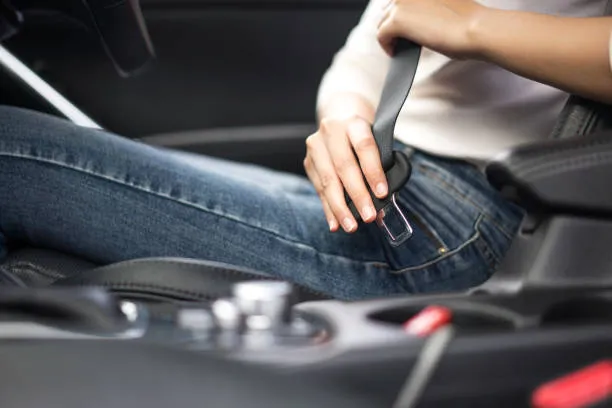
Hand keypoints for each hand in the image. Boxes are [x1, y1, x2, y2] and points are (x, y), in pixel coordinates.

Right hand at [304, 116, 387, 232]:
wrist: (339, 121)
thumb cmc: (363, 138)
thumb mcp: (376, 143)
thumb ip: (380, 170)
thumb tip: (382, 207)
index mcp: (353, 122)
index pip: (364, 147)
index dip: (373, 171)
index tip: (382, 194)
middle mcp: (331, 131)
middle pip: (344, 166)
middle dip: (357, 195)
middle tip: (368, 216)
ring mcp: (316, 146)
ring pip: (328, 181)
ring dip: (340, 207)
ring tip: (351, 225)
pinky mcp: (308, 162)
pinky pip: (319, 190)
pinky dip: (328, 209)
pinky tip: (335, 223)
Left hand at [377, 0, 486, 58]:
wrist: (476, 29)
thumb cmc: (470, 21)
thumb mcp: (448, 6)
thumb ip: (430, 7)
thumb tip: (421, 20)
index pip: (403, 0)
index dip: (404, 15)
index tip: (407, 28)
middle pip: (390, 8)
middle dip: (393, 24)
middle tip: (400, 39)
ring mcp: (402, 2)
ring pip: (383, 20)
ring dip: (389, 34)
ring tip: (398, 47)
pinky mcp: (397, 21)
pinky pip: (381, 35)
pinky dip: (386, 46)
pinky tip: (395, 53)